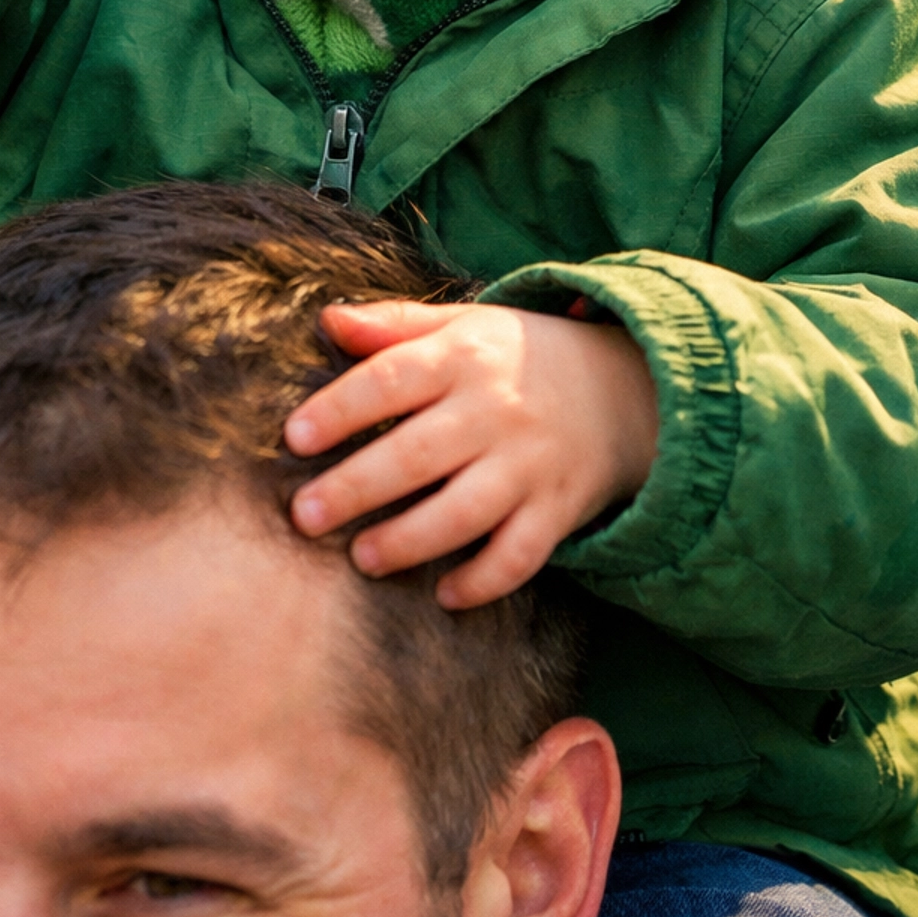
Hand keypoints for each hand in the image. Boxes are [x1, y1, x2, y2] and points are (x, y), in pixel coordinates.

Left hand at [284, 299, 657, 608]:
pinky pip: (522, 554)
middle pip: (418, 453)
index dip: (340, 409)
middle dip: (357, 487)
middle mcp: (494, 411)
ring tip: (362, 558)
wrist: (624, 384)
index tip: (294, 437)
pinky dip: (485, 580)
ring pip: (466, 511)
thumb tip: (328, 321)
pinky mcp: (557, 508)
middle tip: (305, 515)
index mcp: (462, 358)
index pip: (391, 379)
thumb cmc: (516, 357)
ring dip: (411, 540)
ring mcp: (529, 463)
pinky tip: (444, 595)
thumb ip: (394, 325)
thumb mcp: (461, 325)